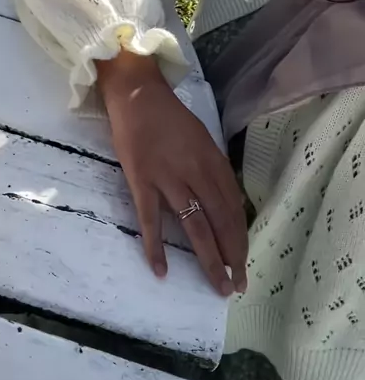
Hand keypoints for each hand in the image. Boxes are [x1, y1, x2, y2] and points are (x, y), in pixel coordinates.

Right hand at [96, 52, 247, 296]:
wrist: (137, 93)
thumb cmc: (169, 117)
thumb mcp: (201, 139)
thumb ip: (212, 169)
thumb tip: (225, 202)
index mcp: (213, 162)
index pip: (233, 208)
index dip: (240, 238)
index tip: (243, 263)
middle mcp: (197, 172)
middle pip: (220, 221)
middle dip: (231, 257)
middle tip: (236, 286)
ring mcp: (169, 178)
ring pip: (195, 226)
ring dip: (208, 259)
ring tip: (216, 286)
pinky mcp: (142, 180)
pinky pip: (150, 220)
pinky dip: (156, 247)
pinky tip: (161, 271)